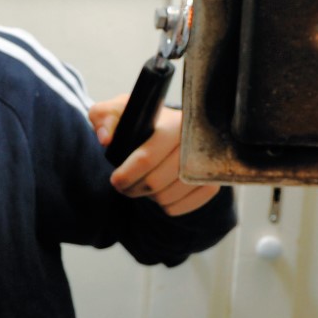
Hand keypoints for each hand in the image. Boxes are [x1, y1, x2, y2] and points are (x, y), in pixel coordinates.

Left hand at [88, 97, 219, 217]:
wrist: (176, 129)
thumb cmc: (143, 122)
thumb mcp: (121, 111)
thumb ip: (104, 116)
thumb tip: (105, 139)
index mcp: (174, 123)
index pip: (146, 158)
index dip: (126, 174)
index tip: (115, 180)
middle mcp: (195, 143)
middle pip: (156, 182)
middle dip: (133, 189)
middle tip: (125, 187)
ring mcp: (207, 164)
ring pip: (168, 197)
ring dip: (149, 198)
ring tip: (143, 187)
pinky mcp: (213, 182)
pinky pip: (185, 206)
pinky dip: (168, 206)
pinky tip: (161, 194)